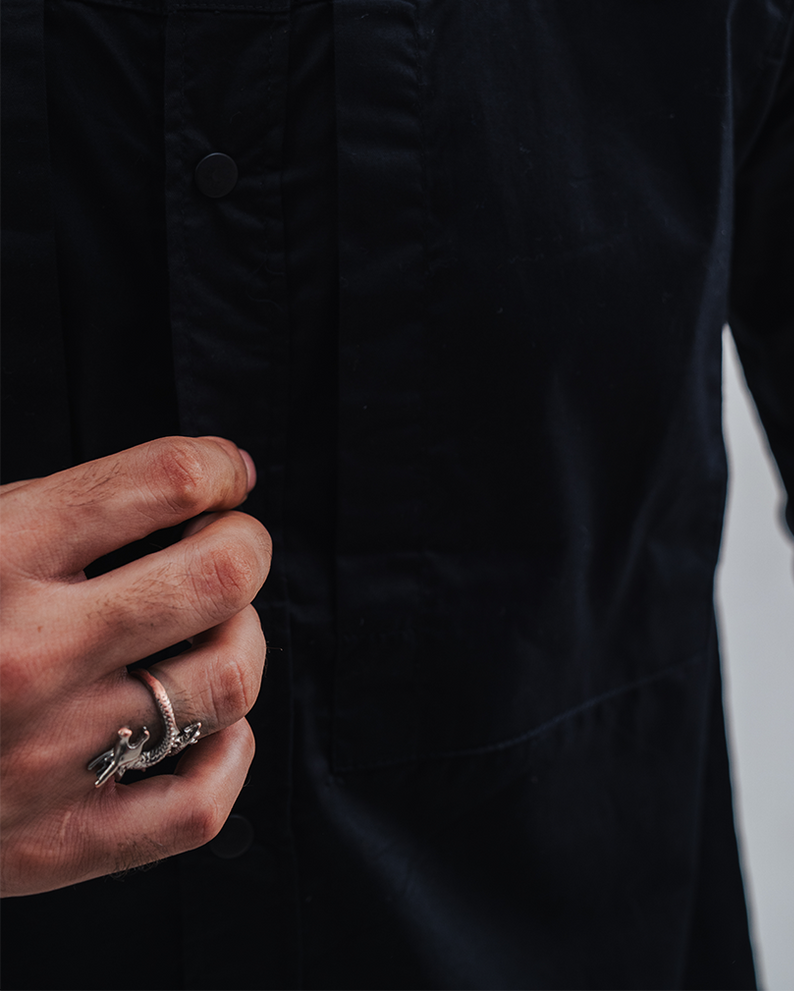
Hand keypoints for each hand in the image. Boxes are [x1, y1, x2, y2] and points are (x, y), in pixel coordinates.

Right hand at [0, 435, 270, 896]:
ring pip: (224, 682)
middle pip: (219, 576)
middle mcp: (28, 652)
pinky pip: (197, 806)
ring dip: (241, 640)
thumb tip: (188, 482)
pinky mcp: (48, 847)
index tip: (221, 477)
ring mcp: (43, 757)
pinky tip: (209, 725)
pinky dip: (229, 755)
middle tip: (229, 543)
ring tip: (213, 628)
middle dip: (244, 545)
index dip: (216, 468)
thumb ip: (52, 511)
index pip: (165, 480)